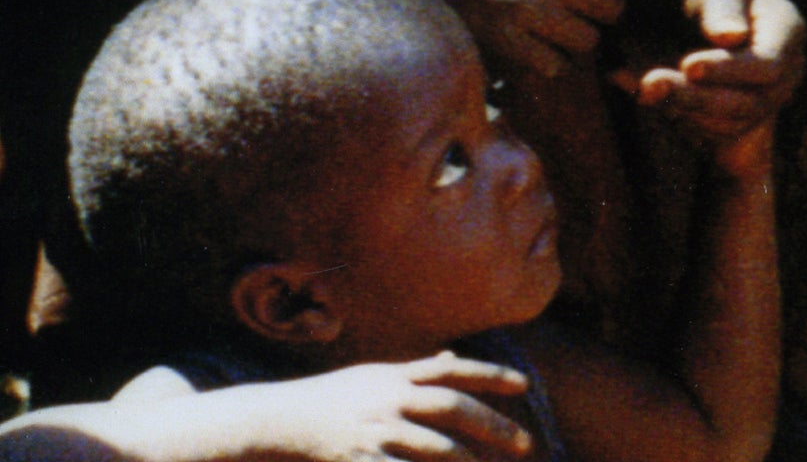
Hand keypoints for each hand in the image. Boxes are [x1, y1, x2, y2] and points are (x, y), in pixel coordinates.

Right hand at [235, 354, 535, 461]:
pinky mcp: (359, 460)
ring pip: (432, 445)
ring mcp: (375, 430)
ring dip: (465, 460)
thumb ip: (414, 369)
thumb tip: (449, 357)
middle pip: (451, 406)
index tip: (525, 385)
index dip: (490, 375)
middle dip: (492, 424)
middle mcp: (390, 398)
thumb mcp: (375, 374)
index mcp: (397, 374)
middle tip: (525, 443)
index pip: (454, 370)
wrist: (280, 419)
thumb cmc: (332, 397)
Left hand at [616, 0, 804, 170]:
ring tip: (644, 87)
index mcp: (788, 30)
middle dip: (697, 95)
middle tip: (650, 84)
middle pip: (747, 102)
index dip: (729, 71)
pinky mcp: (739, 119)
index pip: (768, 65)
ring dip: (683, 109)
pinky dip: (681, 117)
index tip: (687, 65)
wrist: (697, 3)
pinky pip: (712, 133)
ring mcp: (766, 100)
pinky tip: (652, 95)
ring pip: (727, 123)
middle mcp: (786, 72)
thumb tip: (732, 37)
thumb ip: (721, 7)